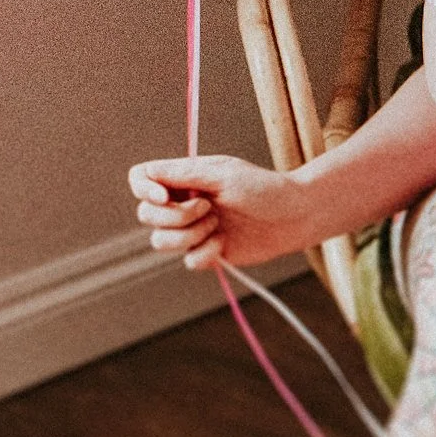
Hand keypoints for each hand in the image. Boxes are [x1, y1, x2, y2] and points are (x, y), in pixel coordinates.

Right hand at [128, 154, 324, 269]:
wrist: (294, 216)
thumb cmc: (263, 188)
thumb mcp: (223, 175)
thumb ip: (184, 175)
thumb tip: (148, 174)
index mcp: (184, 178)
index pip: (141, 179)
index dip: (143, 190)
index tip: (163, 196)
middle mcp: (183, 203)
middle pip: (146, 215)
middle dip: (175, 216)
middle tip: (208, 207)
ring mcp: (193, 229)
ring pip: (161, 242)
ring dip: (189, 235)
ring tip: (216, 224)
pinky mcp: (207, 253)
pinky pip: (188, 261)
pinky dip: (206, 253)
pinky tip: (224, 243)